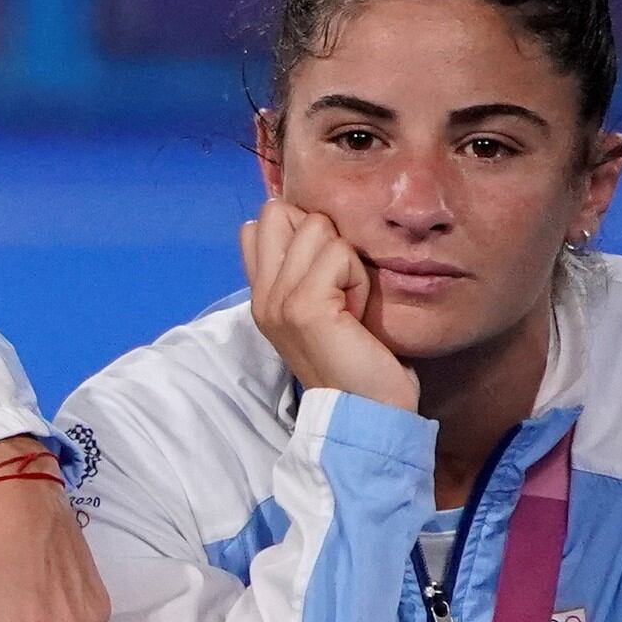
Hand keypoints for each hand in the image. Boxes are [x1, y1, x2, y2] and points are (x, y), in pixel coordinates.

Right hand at [242, 197, 417, 412]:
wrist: (364, 408)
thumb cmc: (355, 358)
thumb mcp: (320, 308)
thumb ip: (304, 270)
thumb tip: (310, 222)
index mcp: (260, 295)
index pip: (256, 225)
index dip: (297, 230)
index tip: (323, 272)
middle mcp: (260, 295)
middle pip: (279, 212)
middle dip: (321, 237)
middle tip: (337, 284)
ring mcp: (276, 301)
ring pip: (315, 227)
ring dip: (346, 260)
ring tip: (349, 302)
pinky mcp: (303, 306)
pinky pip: (338, 255)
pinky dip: (358, 278)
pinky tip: (356, 312)